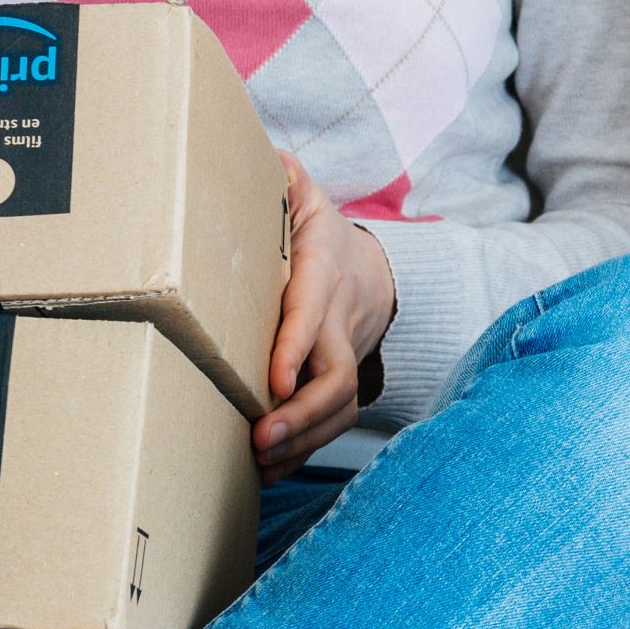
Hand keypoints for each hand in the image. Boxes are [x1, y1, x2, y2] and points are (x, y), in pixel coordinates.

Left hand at [255, 153, 396, 482]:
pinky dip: (303, 449)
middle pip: (337, 376)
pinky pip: (332, 422)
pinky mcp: (340, 384)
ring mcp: (346, 355)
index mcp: (326, 270)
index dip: (297, 345)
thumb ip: (283, 177)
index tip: (275, 380)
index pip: (313, 310)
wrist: (370, 274)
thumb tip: (267, 160)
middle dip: (302, 413)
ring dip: (302, 440)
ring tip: (259, 461)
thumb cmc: (320, 234)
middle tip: (261, 438)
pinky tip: (268, 468)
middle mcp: (341, 320)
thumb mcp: (303, 194)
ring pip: (338, 407)